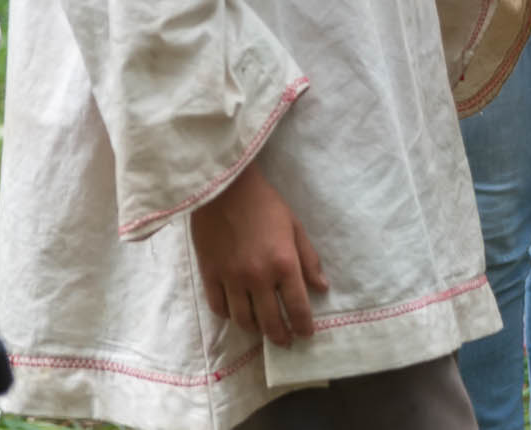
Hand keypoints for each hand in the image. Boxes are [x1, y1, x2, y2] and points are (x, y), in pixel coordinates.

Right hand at [189, 164, 328, 346]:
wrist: (224, 189)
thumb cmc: (265, 204)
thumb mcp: (295, 227)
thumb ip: (308, 259)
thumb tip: (321, 288)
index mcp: (283, 264)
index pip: (297, 307)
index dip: (304, 325)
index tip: (306, 334)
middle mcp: (258, 278)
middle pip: (270, 321)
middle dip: (281, 336)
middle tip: (286, 341)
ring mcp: (231, 279)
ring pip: (243, 319)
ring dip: (256, 330)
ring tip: (263, 330)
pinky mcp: (209, 275)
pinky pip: (219, 307)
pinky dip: (229, 315)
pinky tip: (237, 314)